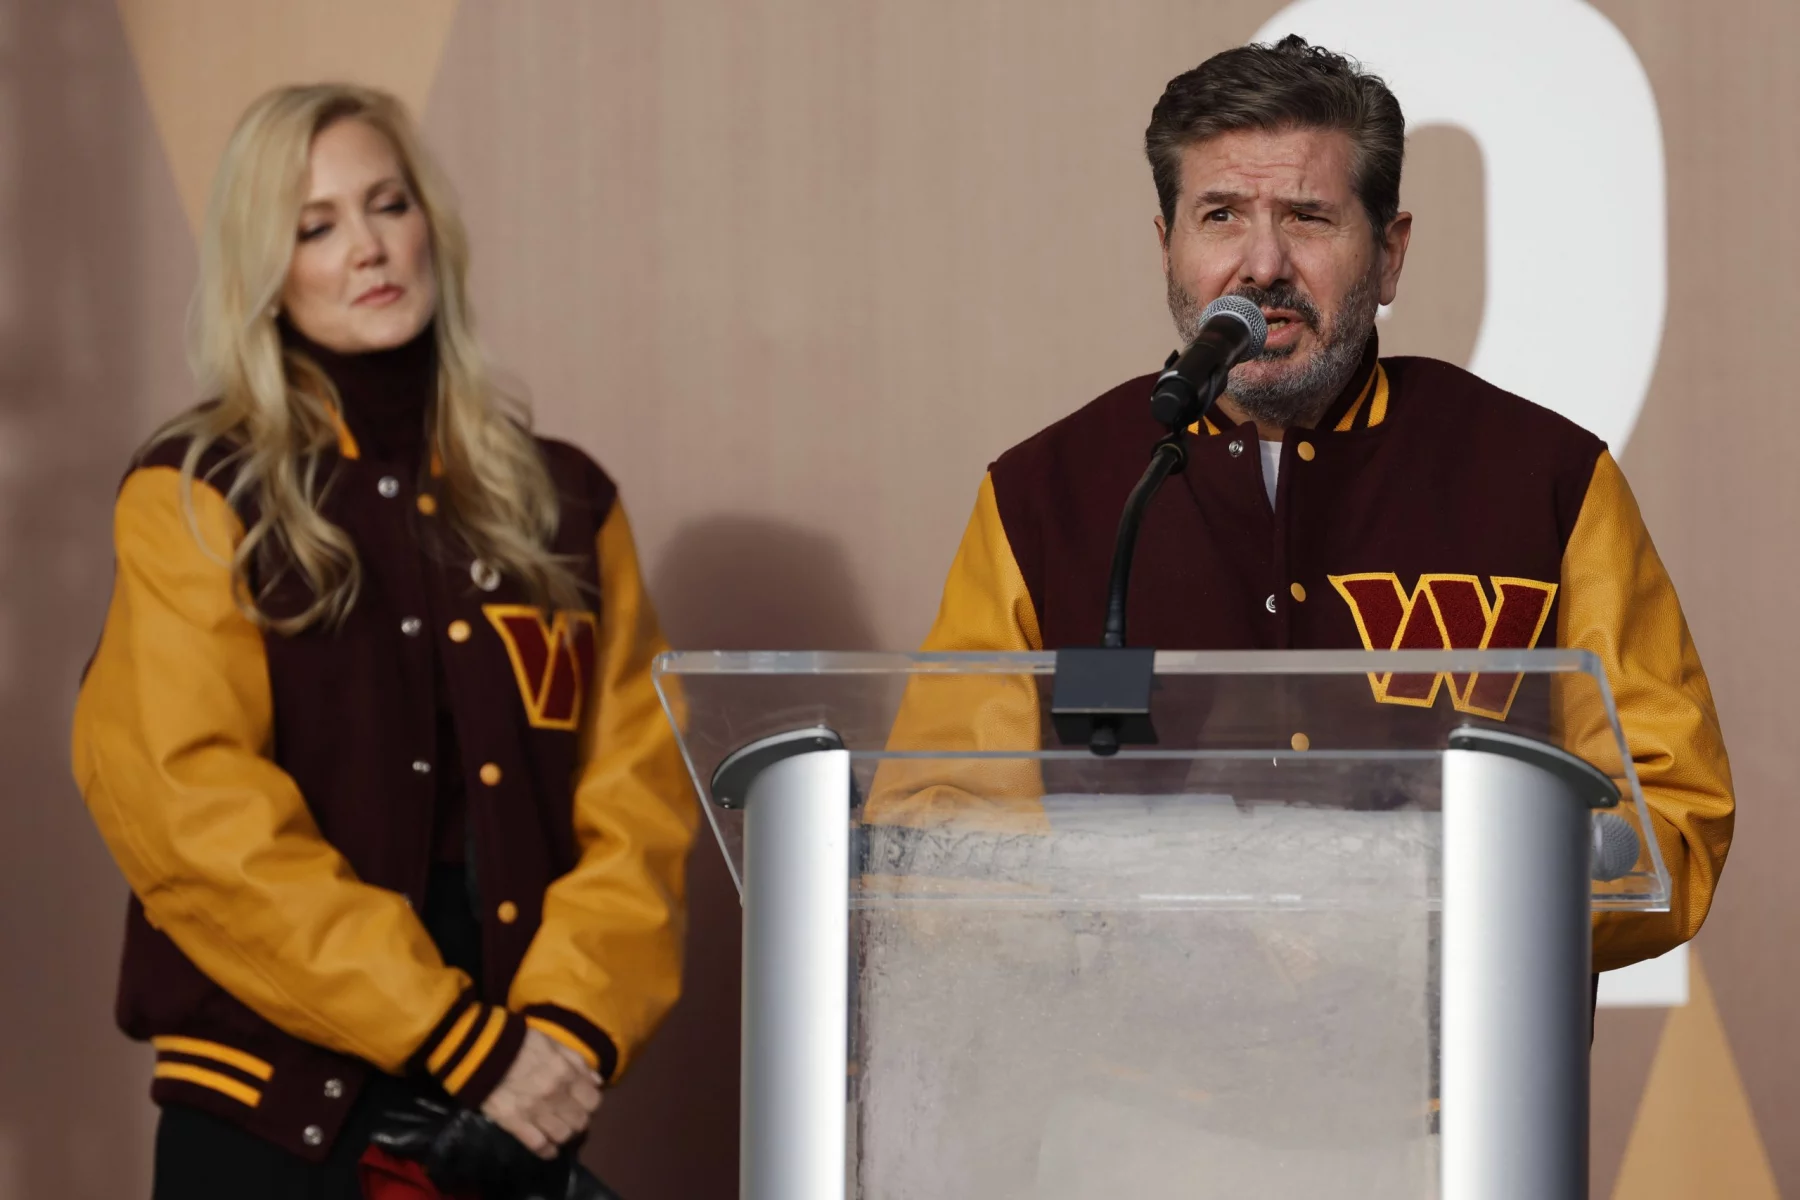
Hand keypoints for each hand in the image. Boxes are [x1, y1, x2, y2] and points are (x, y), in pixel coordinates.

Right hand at [481, 1029, 602, 1158]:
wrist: (480, 1051)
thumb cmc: (519, 1041)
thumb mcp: (553, 1043)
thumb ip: (577, 1062)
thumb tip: (597, 1081)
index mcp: (566, 1074)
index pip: (593, 1101)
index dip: (591, 1103)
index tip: (583, 1101)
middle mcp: (555, 1096)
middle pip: (580, 1122)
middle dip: (579, 1120)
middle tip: (570, 1115)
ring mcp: (535, 1112)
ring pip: (563, 1136)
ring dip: (565, 1135)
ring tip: (559, 1129)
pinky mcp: (515, 1124)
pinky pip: (538, 1145)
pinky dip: (547, 1150)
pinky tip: (549, 1148)